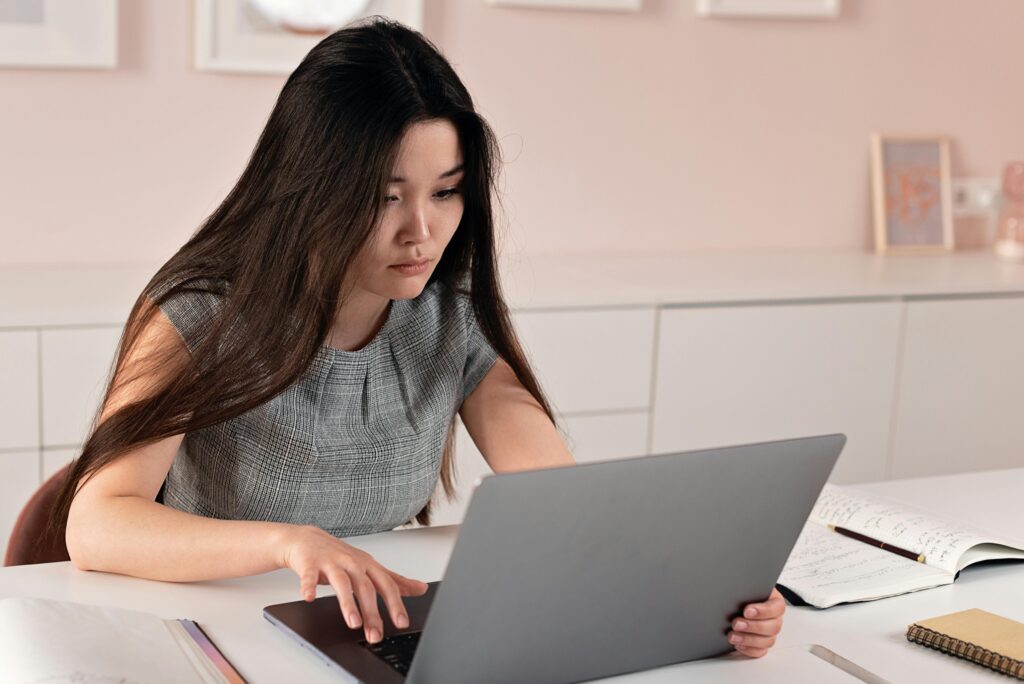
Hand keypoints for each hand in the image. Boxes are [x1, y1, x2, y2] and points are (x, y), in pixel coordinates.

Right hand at [278, 524, 428, 643]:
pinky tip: (310, 598)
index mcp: (368, 565)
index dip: (395, 604)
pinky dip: (309, 587)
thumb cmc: (341, 556)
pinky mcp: (310, 563)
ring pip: (342, 583)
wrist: (308, 539)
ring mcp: (331, 562)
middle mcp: (352, 563)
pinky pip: (309, 576)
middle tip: (375, 634)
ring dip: (348, 603)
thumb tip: (421, 588)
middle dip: (372, 613)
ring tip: (353, 622)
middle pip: (365, 588)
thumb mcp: (370, 566)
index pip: (386, 585)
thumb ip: (395, 580)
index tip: (401, 623)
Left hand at [728, 588, 784, 656]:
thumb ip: (746, 588)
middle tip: (736, 623)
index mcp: (774, 601)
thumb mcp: (746, 586)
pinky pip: (760, 652)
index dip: (763, 611)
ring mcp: (769, 633)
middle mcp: (774, 618)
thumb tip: (736, 586)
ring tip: (732, 635)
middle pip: (773, 626)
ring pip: (767, 641)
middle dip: (753, 626)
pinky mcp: (761, 645)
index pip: (777, 607)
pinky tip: (737, 644)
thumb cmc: (743, 593)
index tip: (746, 611)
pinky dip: (748, 649)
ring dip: (749, 639)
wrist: (733, 602)